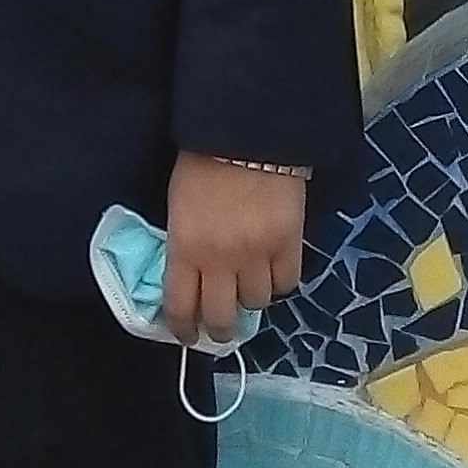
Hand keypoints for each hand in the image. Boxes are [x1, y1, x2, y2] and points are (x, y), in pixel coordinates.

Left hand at [160, 153, 306, 346]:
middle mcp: (221, 260)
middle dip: (219, 330)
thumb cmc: (201, 164)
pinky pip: (288, 283)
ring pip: (257, 303)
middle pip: (221, 318)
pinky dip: (280, 281)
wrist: (246, 133)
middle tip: (220, 329)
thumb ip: (183, 246)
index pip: (181, 308)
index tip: (187, 334)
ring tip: (248, 287)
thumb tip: (189, 279)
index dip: (184, 329)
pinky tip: (273, 271)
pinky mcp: (289, 243)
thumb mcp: (178, 208)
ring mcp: (258, 254)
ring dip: (250, 299)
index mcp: (185, 249)